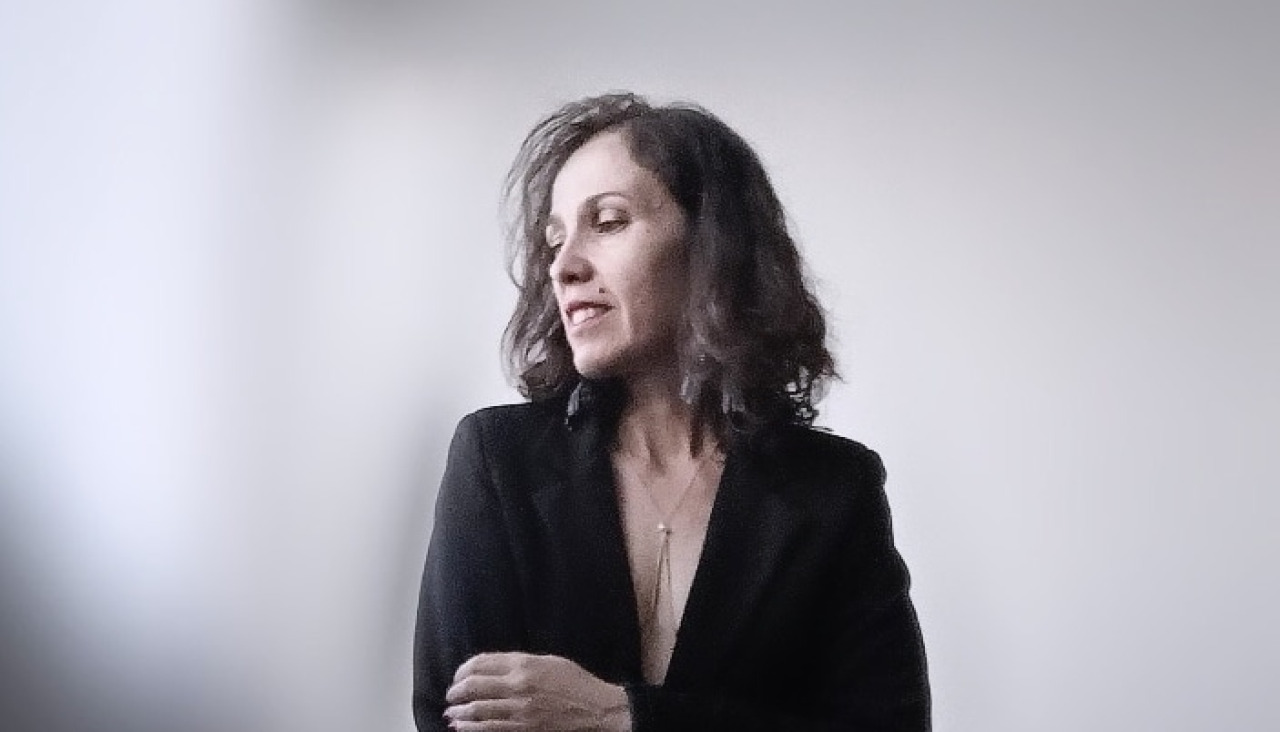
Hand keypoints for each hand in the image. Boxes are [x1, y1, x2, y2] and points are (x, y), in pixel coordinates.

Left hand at [444, 652, 631, 730]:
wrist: (595, 709)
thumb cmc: (575, 682)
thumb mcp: (549, 661)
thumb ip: (521, 662)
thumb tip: (491, 669)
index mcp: (524, 664)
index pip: (480, 663)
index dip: (463, 669)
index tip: (459, 675)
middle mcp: (518, 685)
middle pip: (473, 686)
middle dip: (456, 691)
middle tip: (451, 695)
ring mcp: (519, 709)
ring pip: (477, 710)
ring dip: (459, 713)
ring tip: (452, 714)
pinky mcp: (522, 728)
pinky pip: (489, 729)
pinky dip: (471, 729)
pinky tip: (463, 728)